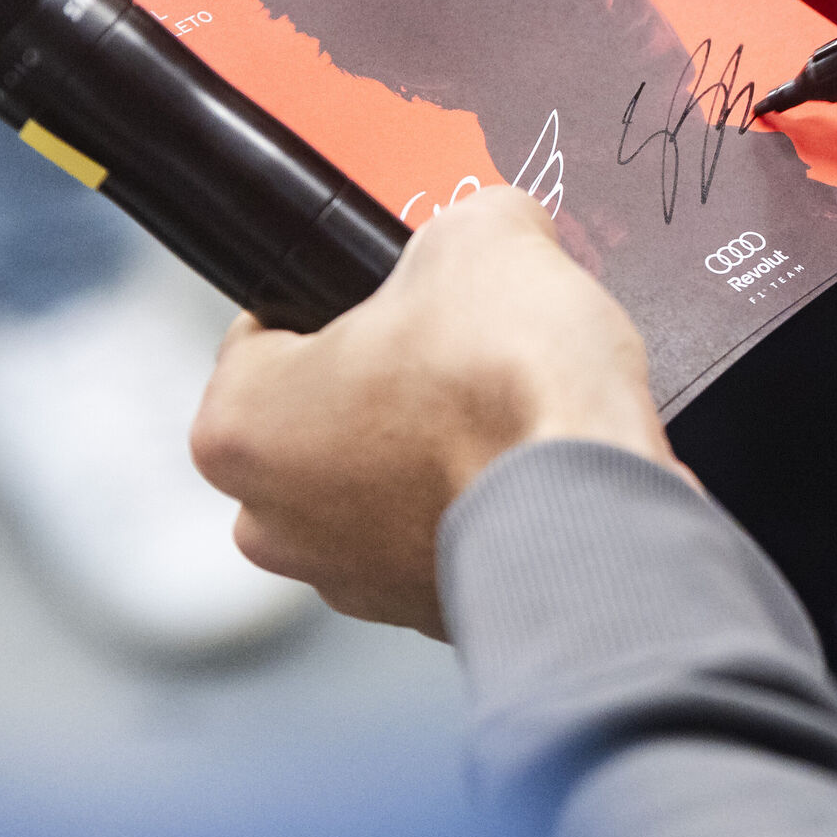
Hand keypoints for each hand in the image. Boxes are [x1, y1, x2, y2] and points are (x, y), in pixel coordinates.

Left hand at [190, 187, 673, 637]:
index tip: (399, 295)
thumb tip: (492, 226)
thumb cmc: (510, 385)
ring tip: (511, 405)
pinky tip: (532, 461)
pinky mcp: (433, 614)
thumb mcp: (484, 234)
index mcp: (239, 426)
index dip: (341, 298)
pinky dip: (485, 501)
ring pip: (384, 484)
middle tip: (464, 344)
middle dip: (391, 381)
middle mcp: (274, 521)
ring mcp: (353, 582)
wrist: (597, 500)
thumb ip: (463, 221)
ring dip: (437, 447)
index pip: (265, 333)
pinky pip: (449, 533)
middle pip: (323, 417)